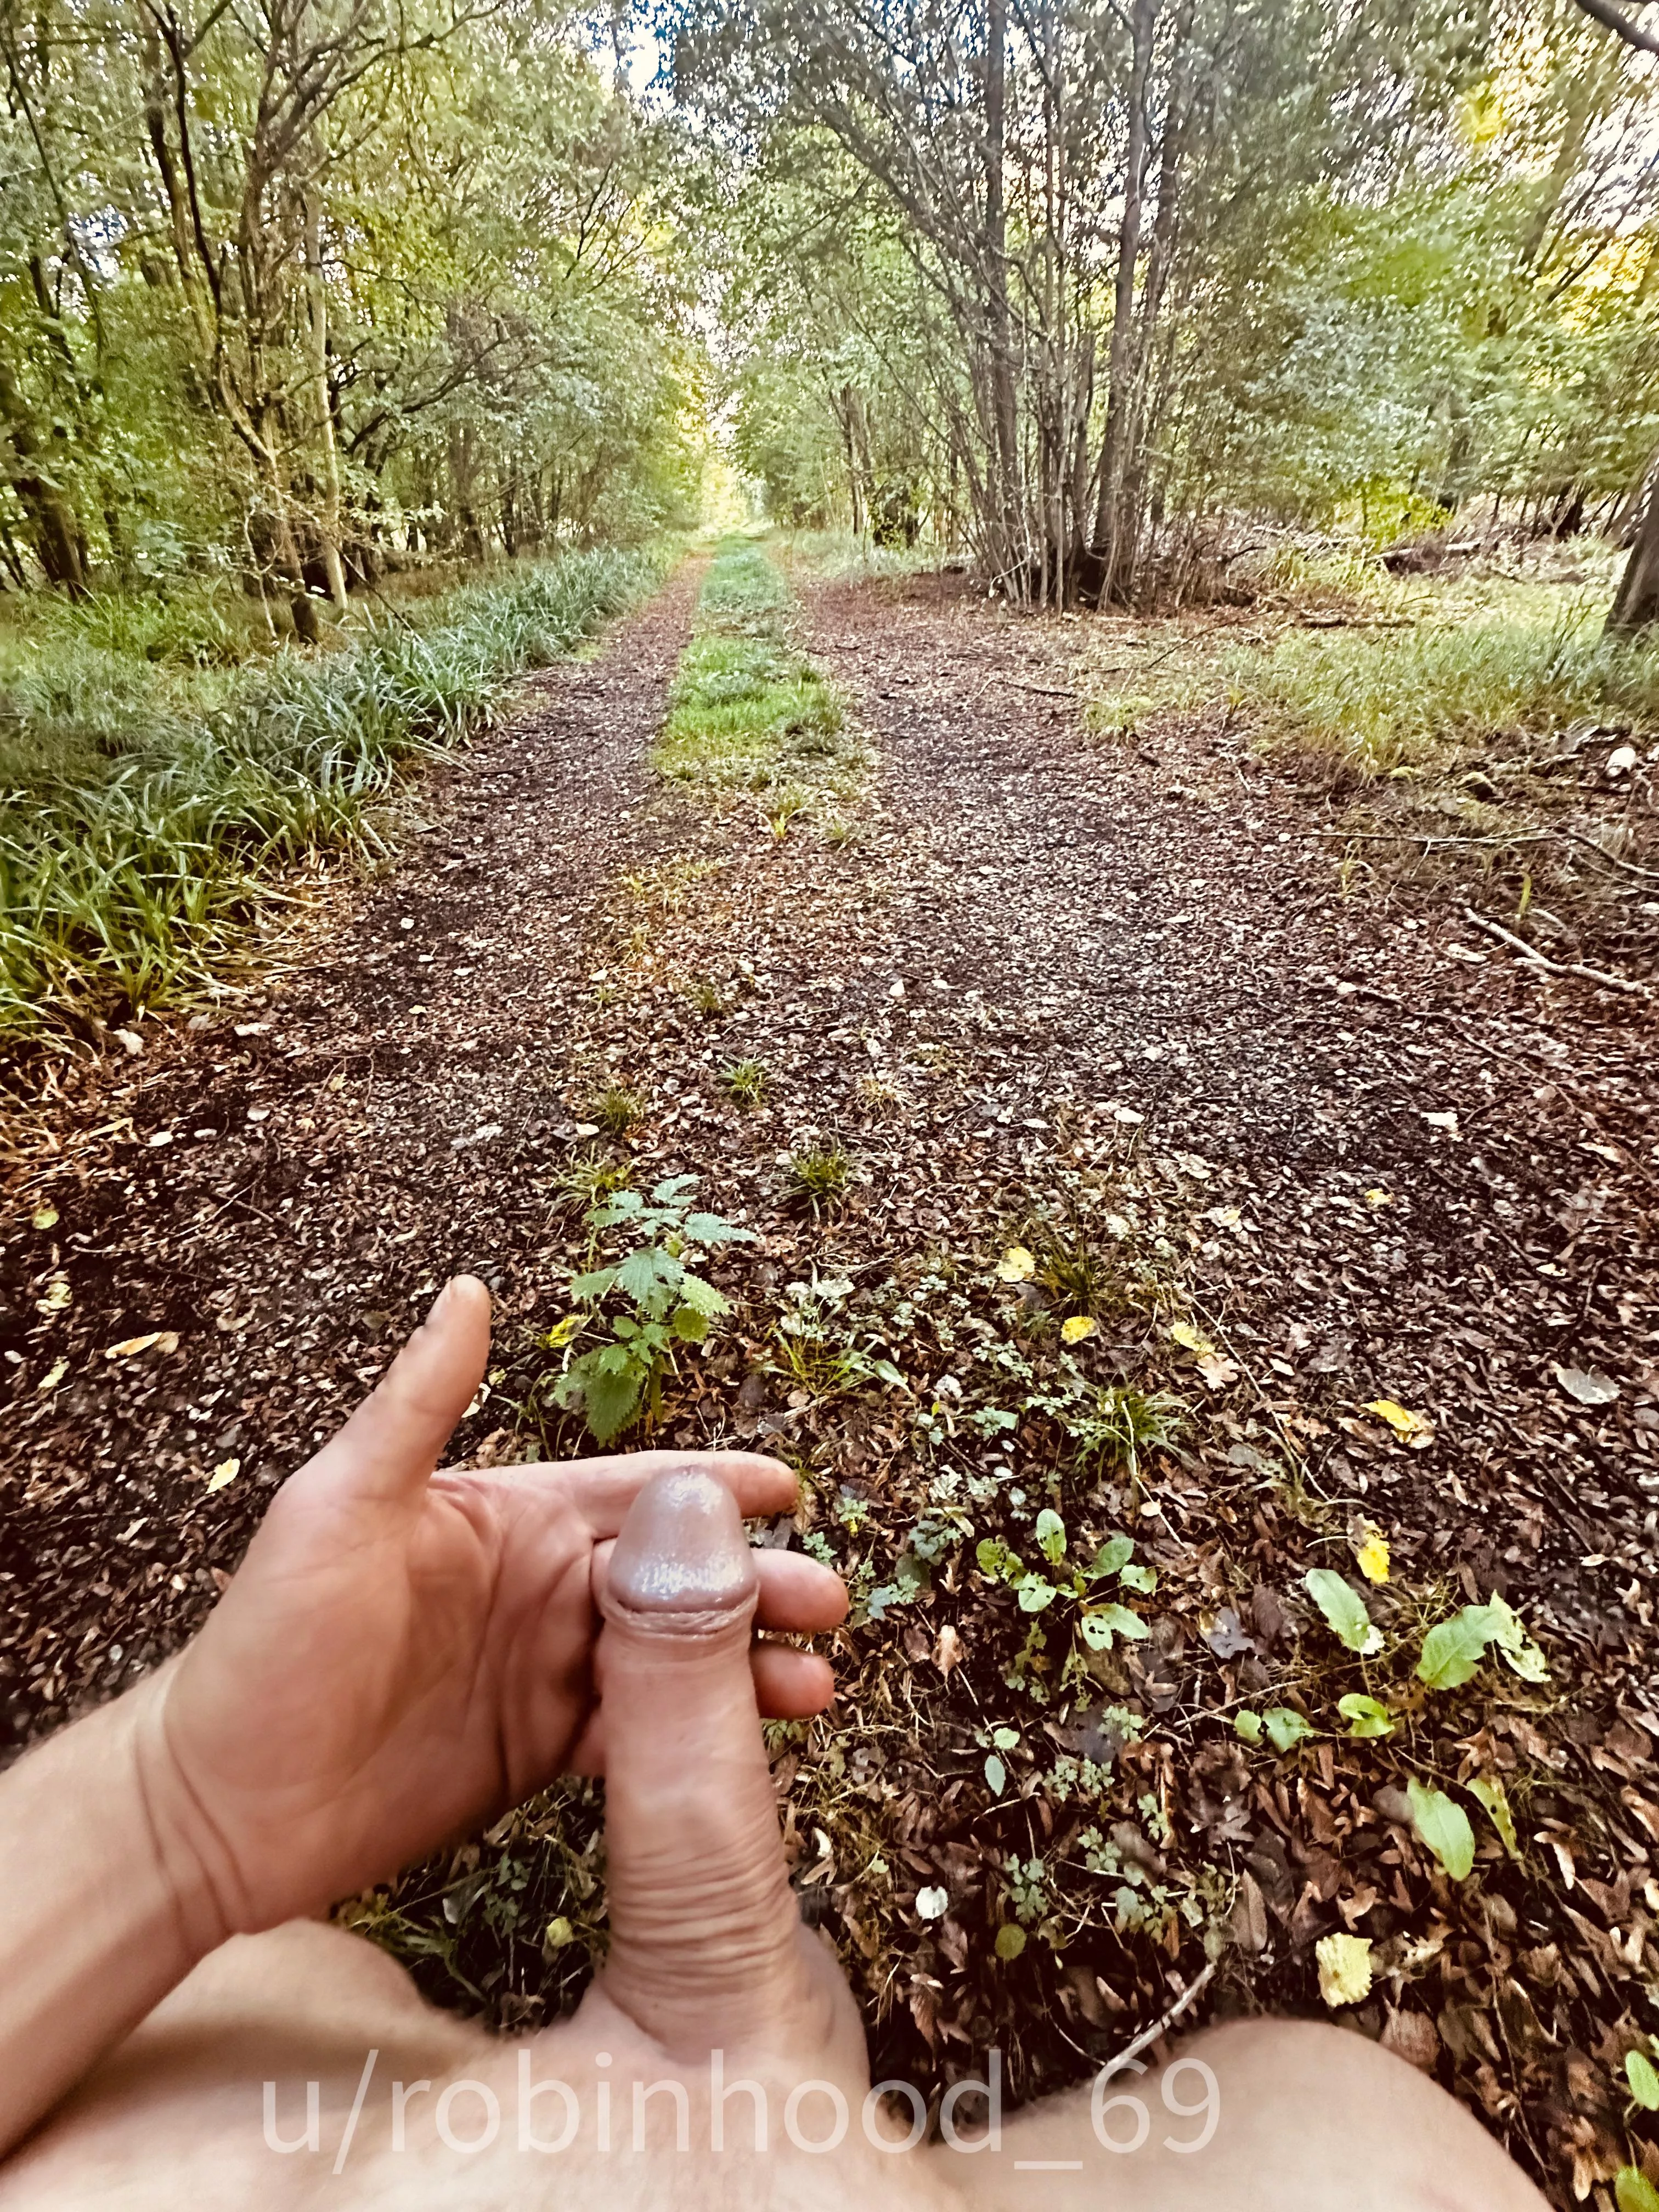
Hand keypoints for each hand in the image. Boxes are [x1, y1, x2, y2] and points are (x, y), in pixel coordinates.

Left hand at [134, 1276, 845, 1944]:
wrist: (216, 1807)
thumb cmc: (265, 1643)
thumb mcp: (340, 1507)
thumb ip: (416, 1408)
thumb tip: (467, 1288)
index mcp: (502, 1519)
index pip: (628, 1487)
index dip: (712, 1482)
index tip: (789, 1485)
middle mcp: (533, 1589)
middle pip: (669, 1574)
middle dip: (753, 1580)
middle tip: (825, 1598)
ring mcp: (541, 1673)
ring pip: (670, 1657)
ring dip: (741, 1664)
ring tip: (814, 1681)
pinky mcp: (538, 1754)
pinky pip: (638, 1736)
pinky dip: (697, 1736)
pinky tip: (749, 1745)